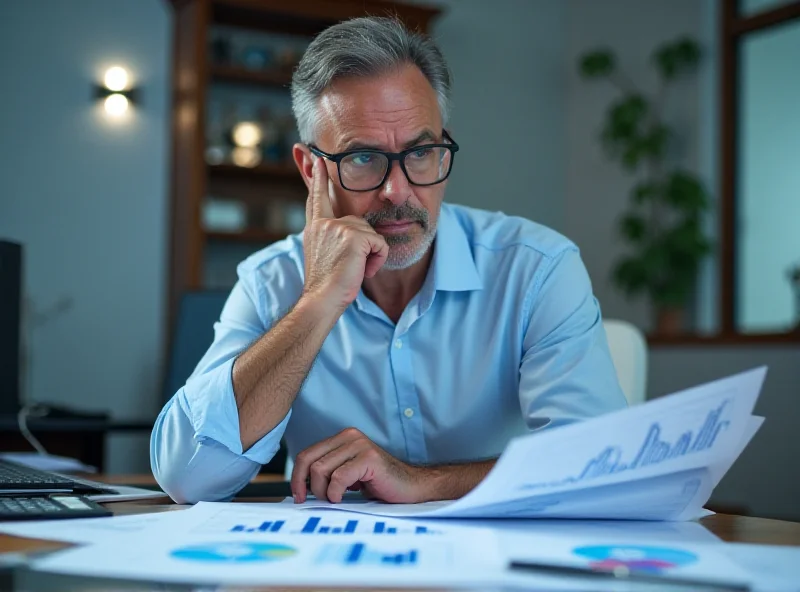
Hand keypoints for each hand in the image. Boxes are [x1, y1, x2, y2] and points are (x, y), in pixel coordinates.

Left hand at [291, 428, 426, 503]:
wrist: (410, 488)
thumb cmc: (378, 484)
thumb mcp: (346, 475)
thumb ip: (327, 472)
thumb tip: (300, 487)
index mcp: (341, 438)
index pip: (306, 454)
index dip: (297, 477)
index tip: (298, 495)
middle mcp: (349, 436)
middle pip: (309, 461)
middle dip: (308, 486)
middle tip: (319, 500)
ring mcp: (359, 445)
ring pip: (321, 470)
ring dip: (324, 492)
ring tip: (337, 498)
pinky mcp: (368, 457)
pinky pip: (338, 477)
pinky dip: (336, 493)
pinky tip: (345, 497)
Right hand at [302, 158, 388, 310]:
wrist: (321, 301)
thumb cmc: (325, 286)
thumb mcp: (323, 255)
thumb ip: (329, 237)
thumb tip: (342, 232)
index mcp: (315, 227)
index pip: (316, 198)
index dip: (317, 178)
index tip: (316, 158)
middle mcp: (324, 224)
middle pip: (360, 223)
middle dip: (365, 247)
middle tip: (350, 268)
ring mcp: (338, 228)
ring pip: (372, 234)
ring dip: (370, 255)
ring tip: (354, 270)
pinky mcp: (353, 236)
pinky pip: (380, 243)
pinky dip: (377, 260)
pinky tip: (362, 270)